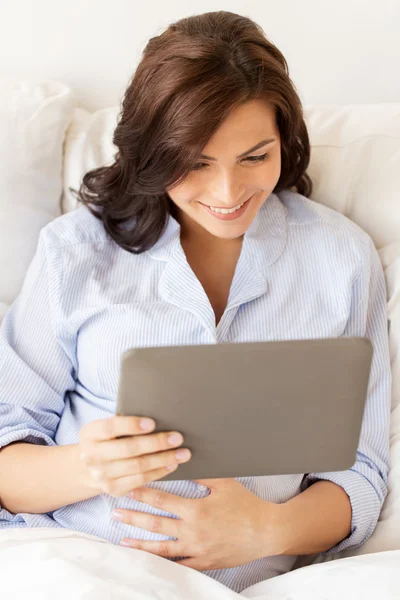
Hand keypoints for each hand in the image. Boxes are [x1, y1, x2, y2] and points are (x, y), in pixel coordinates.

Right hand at [78, 416, 191, 495]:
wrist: (88, 468)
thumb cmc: (107, 440)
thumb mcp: (107, 428)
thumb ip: (124, 423)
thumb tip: (159, 415)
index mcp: (90, 434)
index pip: (111, 427)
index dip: (131, 425)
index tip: (152, 423)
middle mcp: (93, 456)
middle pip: (129, 449)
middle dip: (156, 443)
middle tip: (178, 437)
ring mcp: (102, 475)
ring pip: (138, 466)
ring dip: (164, 459)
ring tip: (183, 453)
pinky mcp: (113, 489)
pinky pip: (141, 480)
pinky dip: (159, 472)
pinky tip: (172, 464)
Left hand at [112, 478, 282, 570]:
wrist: (266, 532)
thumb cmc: (246, 505)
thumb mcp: (225, 483)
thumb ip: (202, 475)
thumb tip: (182, 462)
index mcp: (196, 510)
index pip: (162, 500)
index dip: (143, 494)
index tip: (128, 489)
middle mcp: (193, 532)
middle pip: (156, 524)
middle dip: (133, 518)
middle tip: (115, 513)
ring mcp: (197, 550)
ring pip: (162, 549)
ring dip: (141, 544)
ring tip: (123, 540)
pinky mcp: (204, 563)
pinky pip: (179, 566)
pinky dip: (162, 564)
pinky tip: (149, 562)